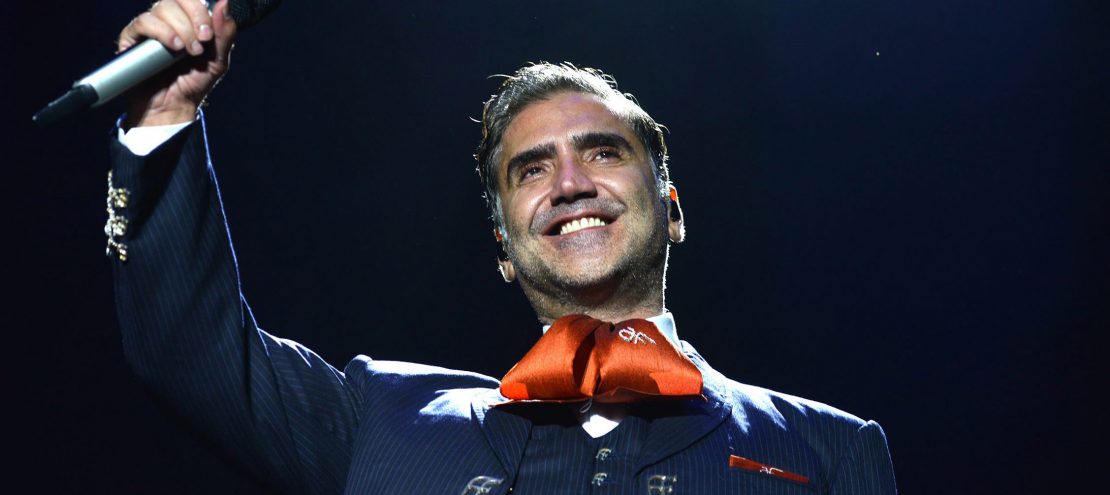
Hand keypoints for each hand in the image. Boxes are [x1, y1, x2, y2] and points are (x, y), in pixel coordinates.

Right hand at [118, 0, 237, 127]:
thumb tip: (225, 3)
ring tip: (187, 52)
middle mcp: (168, 20)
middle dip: (194, 19)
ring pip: (162, 9)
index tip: (209, 35)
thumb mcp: (218, 60)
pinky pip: (143, 22)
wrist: (174, 106)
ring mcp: (149, 28)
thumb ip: (224, 33)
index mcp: (188, 20)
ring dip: (180, 29)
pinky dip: (162, 32)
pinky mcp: (132, 38)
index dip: (201, 10)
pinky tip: (173, 47)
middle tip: (201, 42)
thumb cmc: (194, 83)